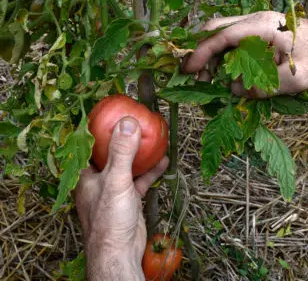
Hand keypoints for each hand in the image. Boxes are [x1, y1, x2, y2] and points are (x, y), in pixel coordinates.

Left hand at [75, 117, 168, 280]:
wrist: (120, 252)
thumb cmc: (109, 219)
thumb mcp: (116, 180)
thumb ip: (122, 152)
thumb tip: (128, 122)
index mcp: (87, 174)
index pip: (90, 145)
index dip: (99, 129)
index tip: (111, 113)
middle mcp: (99, 180)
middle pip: (111, 153)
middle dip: (124, 138)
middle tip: (136, 121)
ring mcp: (115, 189)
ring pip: (128, 165)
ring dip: (140, 154)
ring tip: (153, 138)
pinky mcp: (129, 199)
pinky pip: (140, 179)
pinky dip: (151, 171)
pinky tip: (163, 161)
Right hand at [183, 11, 307, 98]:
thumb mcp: (297, 79)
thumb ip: (263, 86)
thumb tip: (234, 90)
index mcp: (264, 26)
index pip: (223, 36)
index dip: (202, 53)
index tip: (189, 70)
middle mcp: (259, 22)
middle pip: (218, 30)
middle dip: (203, 53)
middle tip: (198, 78)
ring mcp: (260, 27)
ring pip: (225, 37)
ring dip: (214, 57)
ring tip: (212, 81)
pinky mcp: (263, 36)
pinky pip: (237, 44)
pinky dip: (227, 59)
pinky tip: (229, 75)